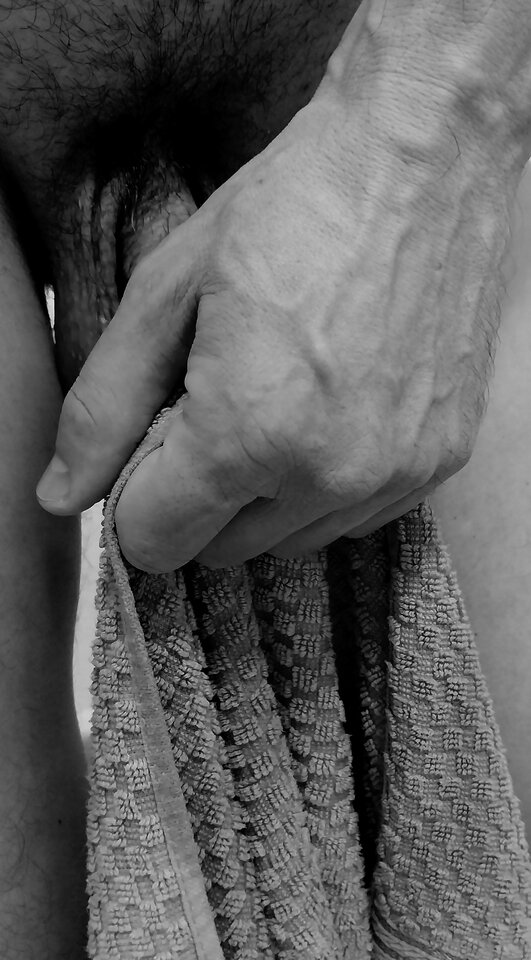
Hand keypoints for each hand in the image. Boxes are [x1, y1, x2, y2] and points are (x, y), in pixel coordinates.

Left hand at [36, 87, 508, 572]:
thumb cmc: (292, 206)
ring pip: (291, 540)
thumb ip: (104, 406)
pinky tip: (334, 408)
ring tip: (282, 400)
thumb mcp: (168, 293)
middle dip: (201, 494)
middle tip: (218, 406)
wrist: (422, 156)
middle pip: (223, 548)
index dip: (138, 497)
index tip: (153, 444)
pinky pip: (355, 515)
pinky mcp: (440, 460)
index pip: (157, 540)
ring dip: (267, 494)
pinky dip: (328, 481)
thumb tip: (60, 494)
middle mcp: (331, 471)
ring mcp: (396, 471)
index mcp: (250, 430)